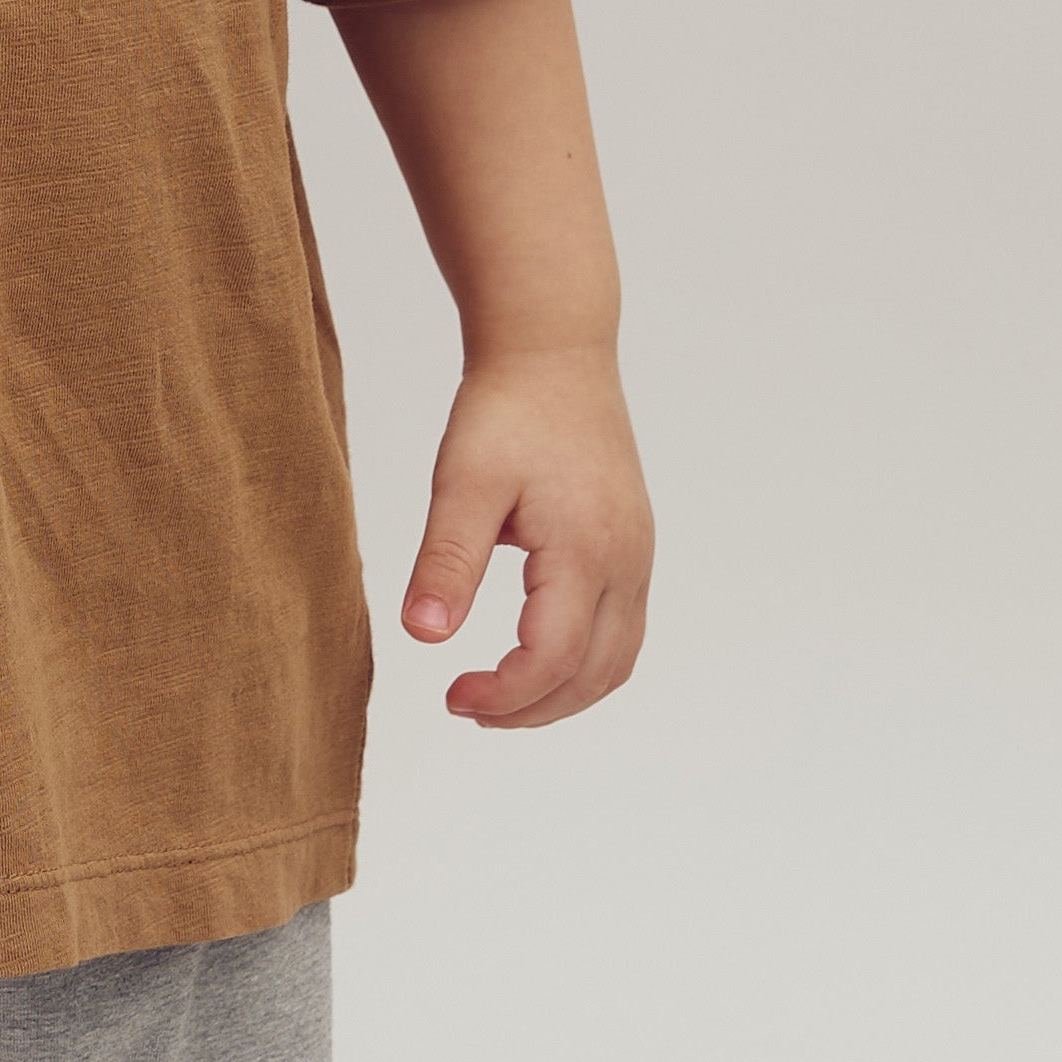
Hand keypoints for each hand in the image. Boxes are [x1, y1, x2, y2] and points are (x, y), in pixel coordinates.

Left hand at [399, 350, 652, 727]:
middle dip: (531, 708)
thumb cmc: (507, 410)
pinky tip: (534, 657)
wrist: (555, 353)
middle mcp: (625, 562)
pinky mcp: (634, 547)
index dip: (503, 694)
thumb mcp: (461, 483)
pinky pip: (623, 632)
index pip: (551, 659)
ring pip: (618, 661)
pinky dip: (584, 664)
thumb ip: (445, 562)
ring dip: (562, 695)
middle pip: (593, 675)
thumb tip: (424, 637)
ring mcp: (637, 556)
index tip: (450, 695)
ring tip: (498, 695)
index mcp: (585, 551)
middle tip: (466, 706)